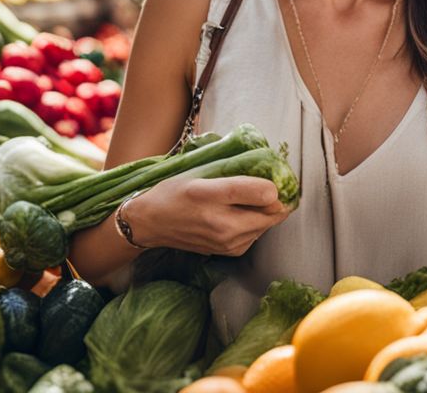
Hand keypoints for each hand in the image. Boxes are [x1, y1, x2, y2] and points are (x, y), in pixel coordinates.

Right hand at [125, 175, 290, 256]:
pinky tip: (240, 215)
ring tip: (247, 201)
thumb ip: (236, 178)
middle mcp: (221, 223)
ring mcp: (226, 242)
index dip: (274, 184)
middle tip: (263, 187)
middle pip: (272, 212)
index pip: (262, 192)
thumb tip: (272, 186)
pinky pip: (257, 235)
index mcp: (212, 195)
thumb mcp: (200, 174)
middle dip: (274, 199)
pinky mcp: (229, 252)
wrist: (152, 223)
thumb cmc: (174, 193)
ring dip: (266, 212)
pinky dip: (256, 224)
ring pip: (267, 224)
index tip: (270, 177)